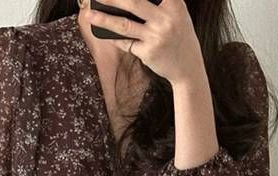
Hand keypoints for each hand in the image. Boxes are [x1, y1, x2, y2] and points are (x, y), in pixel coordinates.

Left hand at [84, 0, 204, 85]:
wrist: (188, 67)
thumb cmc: (179, 36)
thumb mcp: (177, 13)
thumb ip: (161, 3)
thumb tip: (127, 2)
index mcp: (174, 4)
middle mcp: (165, 19)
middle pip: (133, 3)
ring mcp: (155, 37)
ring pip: (124, 25)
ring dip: (104, 19)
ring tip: (89, 14)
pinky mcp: (147, 53)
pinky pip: (125, 43)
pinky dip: (112, 38)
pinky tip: (101, 32)